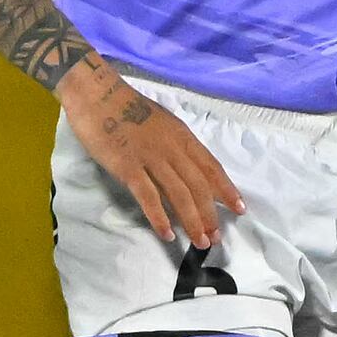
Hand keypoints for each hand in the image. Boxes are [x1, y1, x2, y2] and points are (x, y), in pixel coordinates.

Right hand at [58, 63, 239, 251]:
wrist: (97, 95)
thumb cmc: (127, 107)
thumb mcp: (162, 121)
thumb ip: (176, 144)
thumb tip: (190, 168)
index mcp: (182, 136)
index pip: (211, 167)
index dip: (227, 190)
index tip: (239, 209)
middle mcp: (172, 148)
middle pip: (199, 185)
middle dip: (210, 214)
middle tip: (216, 237)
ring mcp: (150, 158)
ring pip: (179, 194)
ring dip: (192, 221)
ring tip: (200, 242)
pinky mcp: (128, 167)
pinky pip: (149, 196)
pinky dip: (160, 217)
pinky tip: (168, 234)